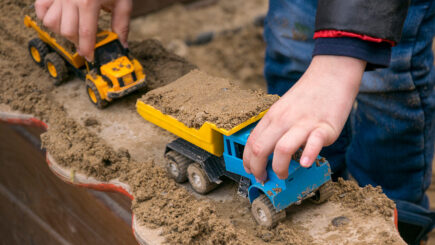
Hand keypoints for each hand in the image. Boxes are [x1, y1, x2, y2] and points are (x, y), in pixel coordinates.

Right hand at [35, 0, 131, 60]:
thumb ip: (121, 25)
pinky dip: (47, 18)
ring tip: (76, 30)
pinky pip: (40, 10)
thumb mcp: (122, 3)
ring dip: (63, 32)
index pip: (87, 33)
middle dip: (78, 42)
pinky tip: (61, 20)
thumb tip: (121, 47)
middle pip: (68, 32)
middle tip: (87, 43)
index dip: (88, 50)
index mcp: (89, 2)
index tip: (91, 58)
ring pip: (51, 24)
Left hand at [243, 55, 365, 181]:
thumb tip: (267, 152)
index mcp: (272, 117)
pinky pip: (313, 143)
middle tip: (264, 179)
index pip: (251, 142)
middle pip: (260, 149)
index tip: (250, 171)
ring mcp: (304, 123)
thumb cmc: (307, 96)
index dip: (248, 161)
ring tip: (283, 175)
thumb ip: (275, 128)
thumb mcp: (283, 109)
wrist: (330, 75)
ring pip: (282, 149)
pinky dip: (308, 155)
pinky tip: (305, 163)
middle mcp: (284, 120)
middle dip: (258, 169)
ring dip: (279, 169)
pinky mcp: (325, 127)